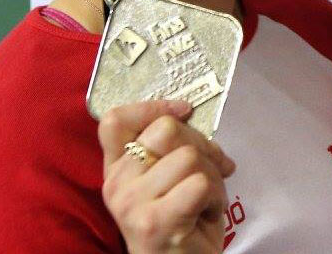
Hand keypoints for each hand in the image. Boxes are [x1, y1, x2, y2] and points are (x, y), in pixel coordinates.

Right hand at [98, 100, 236, 253]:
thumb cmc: (182, 225)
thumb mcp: (167, 181)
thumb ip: (168, 149)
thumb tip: (188, 113)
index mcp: (116, 170)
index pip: (114, 120)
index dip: (152, 106)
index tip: (184, 111)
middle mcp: (116, 185)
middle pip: (166, 129)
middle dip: (203, 145)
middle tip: (214, 171)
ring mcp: (132, 204)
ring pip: (189, 156)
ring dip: (213, 178)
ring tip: (207, 201)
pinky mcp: (155, 222)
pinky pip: (200, 184)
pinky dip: (216, 197)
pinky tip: (207, 214)